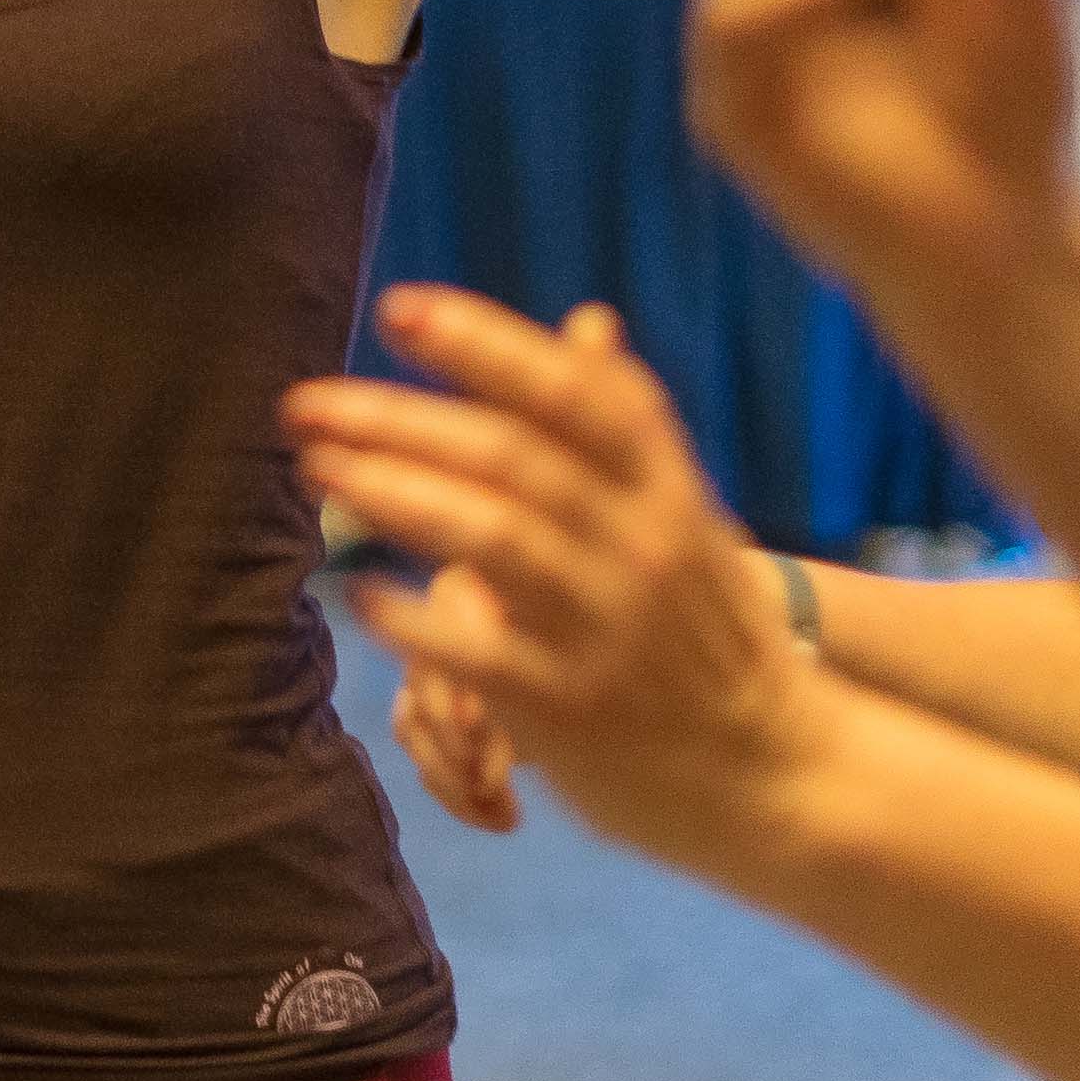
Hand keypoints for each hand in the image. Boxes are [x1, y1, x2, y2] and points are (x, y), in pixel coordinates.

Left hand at [287, 292, 825, 869]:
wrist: (775, 772)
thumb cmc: (710, 633)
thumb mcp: (687, 516)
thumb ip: (626, 424)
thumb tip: (586, 321)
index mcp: (666, 490)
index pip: (576, 394)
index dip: (486, 344)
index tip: (400, 308)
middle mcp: (640, 548)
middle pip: (513, 457)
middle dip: (398, 419)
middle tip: (304, 402)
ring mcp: (606, 629)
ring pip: (494, 537)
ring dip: (395, 493)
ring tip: (319, 468)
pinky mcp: (571, 711)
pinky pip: (481, 654)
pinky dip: (414, 619)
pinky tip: (358, 593)